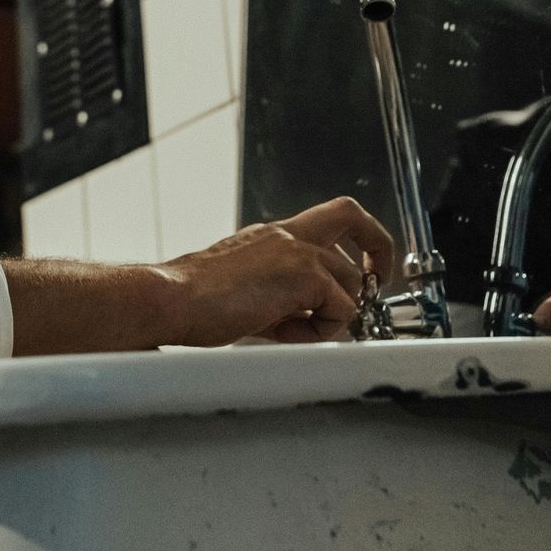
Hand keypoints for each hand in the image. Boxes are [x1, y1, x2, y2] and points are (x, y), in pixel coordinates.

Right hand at [155, 196, 395, 346]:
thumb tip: (307, 320)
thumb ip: (282, 297)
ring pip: (350, 280)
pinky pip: (340, 309)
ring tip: (293, 332)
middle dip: (378, 247)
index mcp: (272, 236)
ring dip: (335, 314)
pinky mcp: (303, 275)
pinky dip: (322, 329)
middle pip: (352, 215)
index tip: (360, 266)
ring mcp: (297, 251)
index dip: (354, 238)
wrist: (172, 298)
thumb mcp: (246, 290)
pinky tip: (286, 334)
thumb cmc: (193, 300)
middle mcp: (287, 235)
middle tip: (376, 281)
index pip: (326, 219)